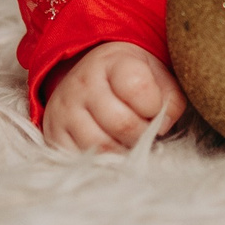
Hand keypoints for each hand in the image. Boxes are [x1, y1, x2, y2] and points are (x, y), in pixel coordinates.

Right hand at [41, 41, 186, 152]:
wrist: (91, 77)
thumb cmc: (132, 79)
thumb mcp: (157, 76)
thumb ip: (171, 99)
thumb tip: (162, 126)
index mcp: (112, 62)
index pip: (137, 87)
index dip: (154, 106)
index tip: (155, 108)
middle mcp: (83, 83)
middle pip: (121, 123)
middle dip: (142, 134)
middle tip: (145, 131)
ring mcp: (64, 109)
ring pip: (102, 146)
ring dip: (124, 151)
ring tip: (129, 140)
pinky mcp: (53, 134)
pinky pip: (81, 159)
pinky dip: (102, 162)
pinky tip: (111, 149)